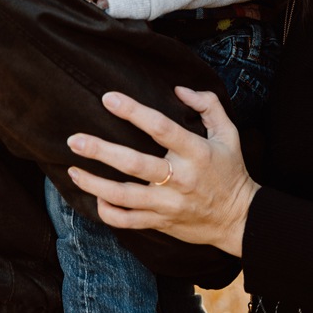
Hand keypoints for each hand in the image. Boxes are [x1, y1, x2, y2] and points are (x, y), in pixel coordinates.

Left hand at [67, 86, 259, 257]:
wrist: (239, 219)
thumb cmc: (230, 170)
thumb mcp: (229, 133)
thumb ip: (208, 104)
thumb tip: (178, 89)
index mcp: (196, 152)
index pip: (161, 128)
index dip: (134, 111)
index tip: (108, 98)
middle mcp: (180, 179)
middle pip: (135, 164)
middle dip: (101, 151)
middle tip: (75, 139)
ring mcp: (168, 204)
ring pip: (125, 196)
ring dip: (95, 183)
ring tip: (72, 170)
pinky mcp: (162, 222)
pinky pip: (128, 221)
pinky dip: (108, 211)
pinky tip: (94, 197)